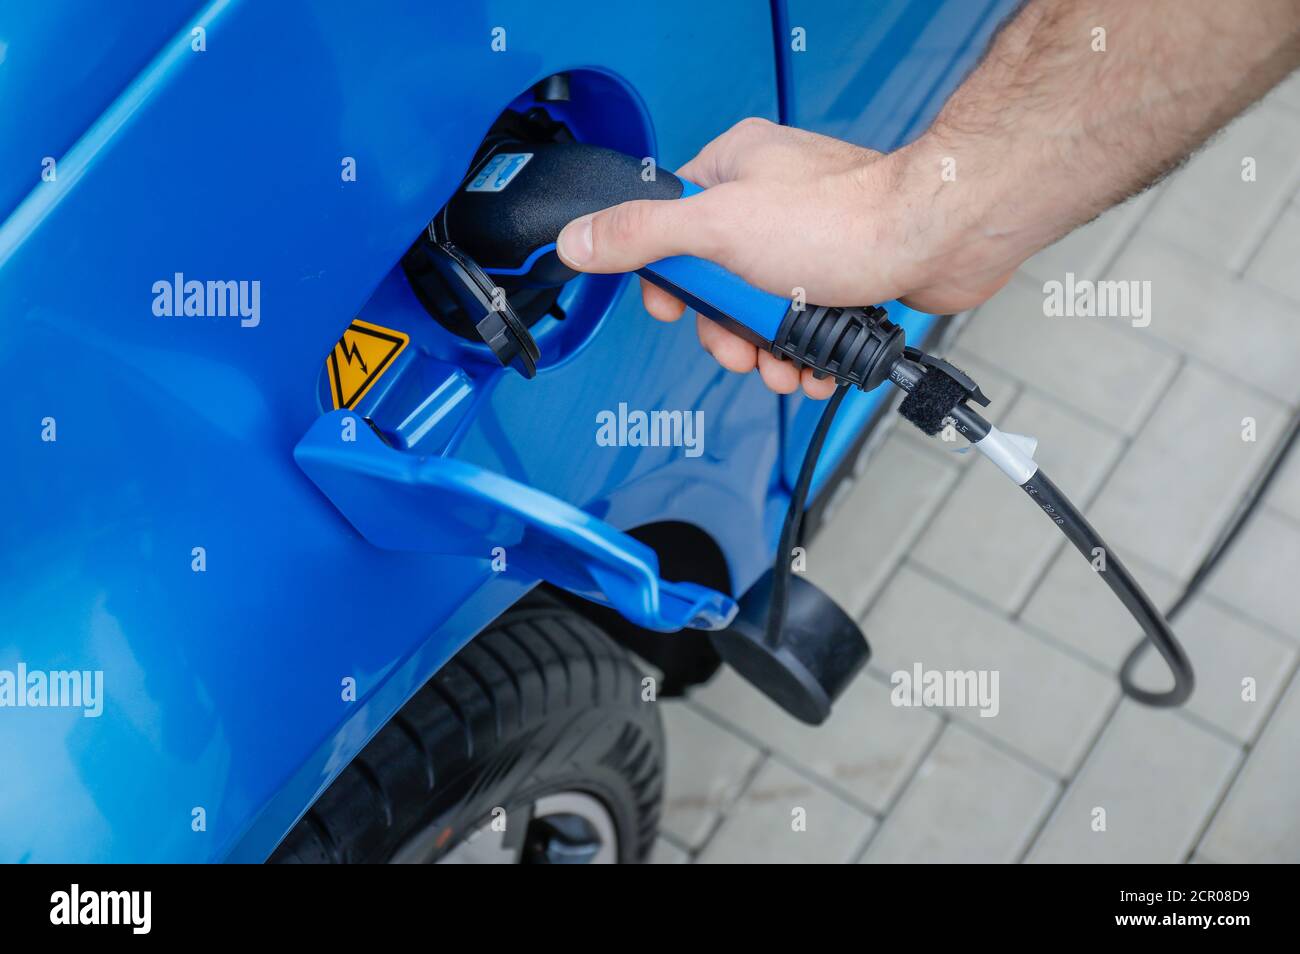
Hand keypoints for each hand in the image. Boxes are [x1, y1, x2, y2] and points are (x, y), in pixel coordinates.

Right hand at [555, 118, 1016, 397]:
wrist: (941, 237)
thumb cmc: (847, 219)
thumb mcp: (717, 229)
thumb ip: (642, 236)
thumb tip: (579, 240)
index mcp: (733, 169)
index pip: (667, 224)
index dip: (669, 280)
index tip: (677, 310)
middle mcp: (769, 199)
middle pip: (715, 281)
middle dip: (727, 331)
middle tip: (740, 344)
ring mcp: (808, 239)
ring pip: (760, 310)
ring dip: (766, 352)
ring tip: (783, 366)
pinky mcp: (843, 273)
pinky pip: (804, 323)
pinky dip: (804, 352)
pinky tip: (812, 366)